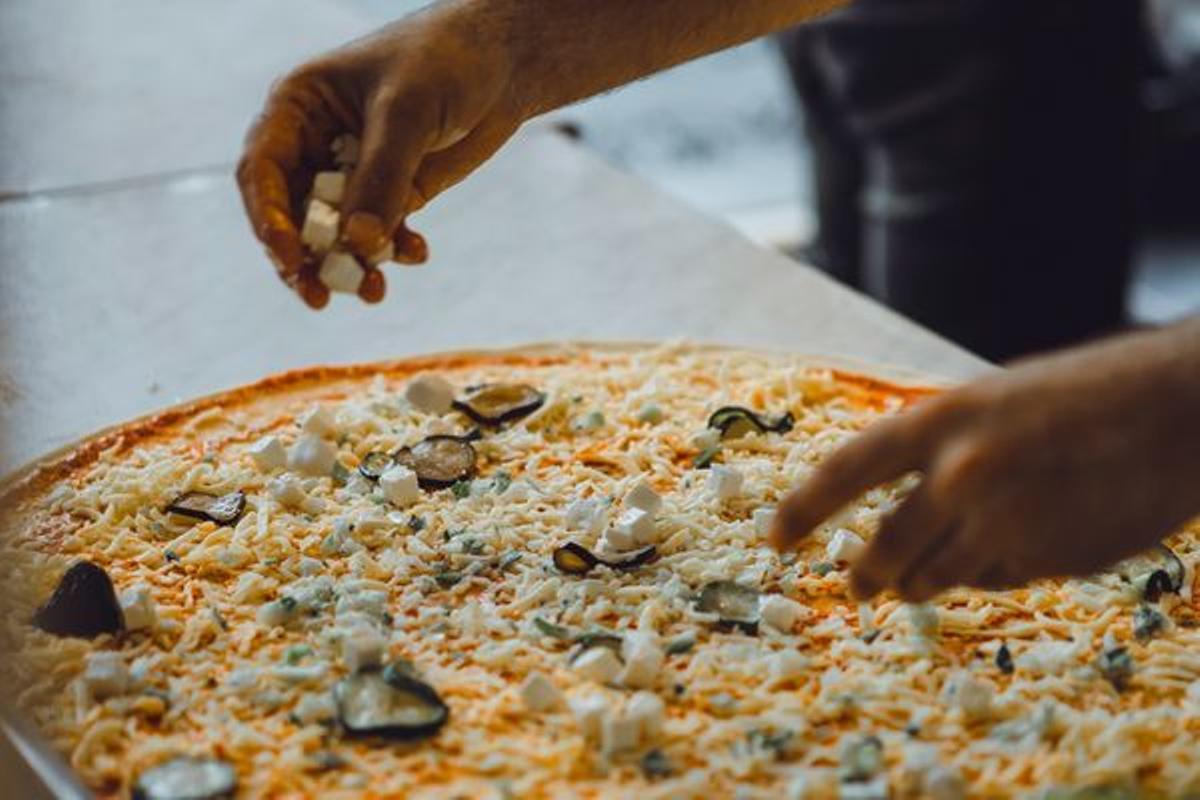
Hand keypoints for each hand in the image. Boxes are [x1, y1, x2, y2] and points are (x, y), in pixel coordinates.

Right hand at [237, 2, 523, 307]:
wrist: (502, 62)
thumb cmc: (444, 61)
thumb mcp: (407, 112)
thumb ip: (382, 177)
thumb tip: (357, 243)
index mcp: (298, 108)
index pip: (262, 171)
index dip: (269, 218)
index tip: (290, 257)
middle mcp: (316, 143)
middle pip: (292, 213)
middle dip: (306, 258)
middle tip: (319, 298)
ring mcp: (354, 172)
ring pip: (335, 232)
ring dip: (350, 265)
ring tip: (375, 290)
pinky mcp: (392, 192)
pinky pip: (378, 234)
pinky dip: (391, 251)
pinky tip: (415, 254)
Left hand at [770, 323, 1199, 601]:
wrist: (1180, 411)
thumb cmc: (1084, 395)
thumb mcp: (994, 402)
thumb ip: (943, 454)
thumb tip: (900, 517)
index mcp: (942, 419)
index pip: (846, 472)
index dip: (804, 509)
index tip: (775, 541)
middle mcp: (961, 475)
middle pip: (885, 548)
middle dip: (865, 574)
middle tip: (857, 585)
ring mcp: (1004, 523)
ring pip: (934, 577)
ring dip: (921, 582)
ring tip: (920, 577)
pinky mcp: (1046, 561)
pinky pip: (991, 581)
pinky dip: (986, 573)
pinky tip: (1012, 546)